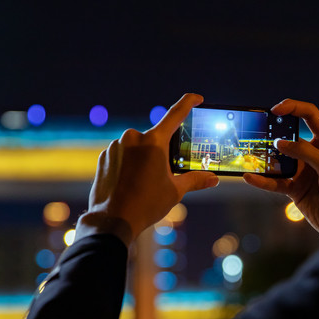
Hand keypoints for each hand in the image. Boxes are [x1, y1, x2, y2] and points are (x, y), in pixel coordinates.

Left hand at [75, 93, 219, 245]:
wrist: (112, 220)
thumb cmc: (146, 204)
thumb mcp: (175, 191)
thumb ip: (195, 180)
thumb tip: (214, 179)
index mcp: (154, 141)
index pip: (175, 114)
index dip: (188, 103)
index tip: (196, 98)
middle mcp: (133, 138)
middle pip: (155, 138)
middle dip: (163, 151)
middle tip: (165, 173)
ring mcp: (116, 146)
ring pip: (138, 147)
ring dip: (145, 159)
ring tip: (145, 183)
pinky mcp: (105, 156)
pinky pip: (123, 155)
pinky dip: (130, 164)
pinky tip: (132, 183)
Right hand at [244, 99, 318, 243]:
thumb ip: (305, 153)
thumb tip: (279, 142)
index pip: (310, 115)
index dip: (293, 107)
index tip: (275, 109)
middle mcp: (315, 154)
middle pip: (290, 137)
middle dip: (273, 134)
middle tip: (256, 133)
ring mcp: (304, 172)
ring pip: (279, 160)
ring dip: (265, 159)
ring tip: (248, 156)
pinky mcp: (296, 189)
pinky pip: (276, 182)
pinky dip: (263, 180)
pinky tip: (250, 178)